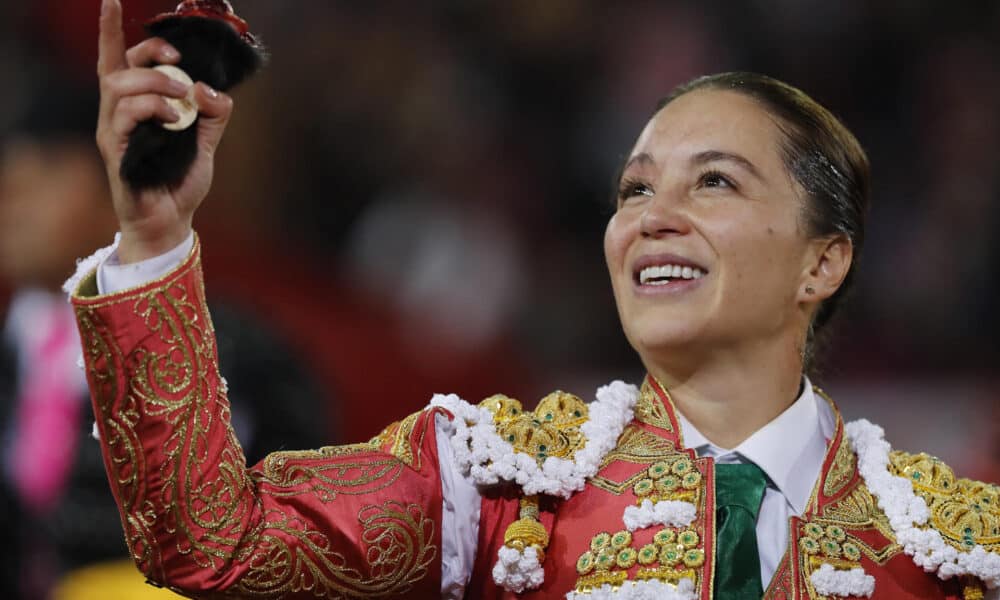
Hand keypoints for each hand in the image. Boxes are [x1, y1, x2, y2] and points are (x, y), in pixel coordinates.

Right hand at [96, 0, 232, 262]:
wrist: (172, 221)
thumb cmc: (180, 180)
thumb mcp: (207, 142)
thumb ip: (213, 113)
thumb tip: (209, 87)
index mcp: (135, 107)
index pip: (116, 61)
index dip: (110, 31)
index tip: (113, 1)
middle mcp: (117, 115)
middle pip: (119, 67)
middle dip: (150, 54)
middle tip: (178, 64)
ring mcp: (115, 132)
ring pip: (120, 87)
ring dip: (155, 83)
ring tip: (181, 98)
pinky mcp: (117, 151)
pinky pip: (125, 116)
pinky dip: (152, 109)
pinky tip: (174, 118)